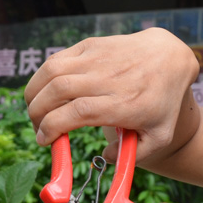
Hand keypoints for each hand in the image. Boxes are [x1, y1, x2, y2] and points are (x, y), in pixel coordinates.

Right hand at [25, 28, 199, 163]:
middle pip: (59, 91)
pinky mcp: (90, 45)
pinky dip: (42, 76)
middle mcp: (108, 78)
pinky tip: (45, 91)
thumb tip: (105, 157)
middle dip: (37, 113)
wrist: (169, 58)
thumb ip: (134, 155)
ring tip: (35, 111)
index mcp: (124, 104)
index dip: (53, 127)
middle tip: (38, 128)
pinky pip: (57, 59)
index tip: (45, 140)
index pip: (78, 112)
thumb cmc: (162, 101)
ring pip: (52, 71)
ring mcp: (98, 58)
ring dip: (34, 94)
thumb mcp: (159, 136)